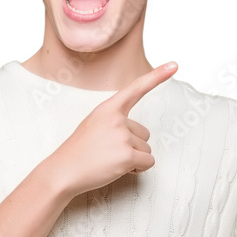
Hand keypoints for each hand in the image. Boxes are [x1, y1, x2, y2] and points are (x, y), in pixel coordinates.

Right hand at [52, 62, 177, 196]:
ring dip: (133, 159)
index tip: (174, 65)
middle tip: (108, 152)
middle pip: (144, 134)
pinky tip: (118, 169)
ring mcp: (122, 136)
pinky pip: (148, 162)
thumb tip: (136, 134)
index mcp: (108, 108)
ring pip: (146, 149)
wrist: (63, 172)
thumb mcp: (94, 125)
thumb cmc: (78, 152)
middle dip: (132, 147)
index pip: (136, 89)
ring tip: (110, 160)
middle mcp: (117, 119)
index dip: (157, 76)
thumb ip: (114, 122)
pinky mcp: (127, 155)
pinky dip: (138, 169)